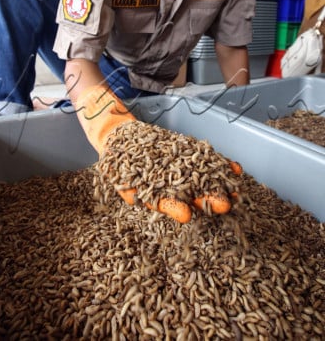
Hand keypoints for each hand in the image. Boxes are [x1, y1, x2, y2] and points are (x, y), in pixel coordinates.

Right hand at [76, 85, 241, 223]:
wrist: (121, 140)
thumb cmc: (118, 161)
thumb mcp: (120, 173)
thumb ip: (130, 185)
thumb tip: (137, 188)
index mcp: (152, 195)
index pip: (166, 205)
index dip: (177, 210)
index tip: (187, 215)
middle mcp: (169, 187)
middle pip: (191, 196)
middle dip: (208, 200)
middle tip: (225, 204)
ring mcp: (181, 172)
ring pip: (203, 181)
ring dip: (220, 186)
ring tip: (236, 190)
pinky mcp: (188, 158)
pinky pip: (206, 163)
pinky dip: (220, 165)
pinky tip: (234, 168)